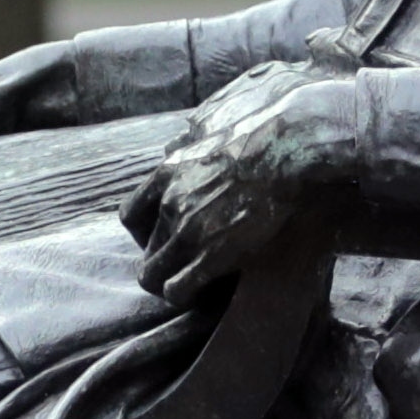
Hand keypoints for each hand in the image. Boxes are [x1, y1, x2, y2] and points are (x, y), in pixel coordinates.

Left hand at [131, 65, 361, 298]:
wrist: (289, 144)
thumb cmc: (263, 127)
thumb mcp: (215, 123)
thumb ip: (195, 137)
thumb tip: (187, 134)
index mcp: (167, 173)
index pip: (130, 214)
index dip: (143, 232)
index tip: (161, 237)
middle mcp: (170, 202)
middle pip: (144, 247)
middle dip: (159, 260)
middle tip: (180, 266)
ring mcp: (188, 230)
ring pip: (152, 274)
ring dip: (166, 283)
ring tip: (186, 287)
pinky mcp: (212, 253)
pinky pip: (178, 289)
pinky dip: (183, 295)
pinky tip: (198, 295)